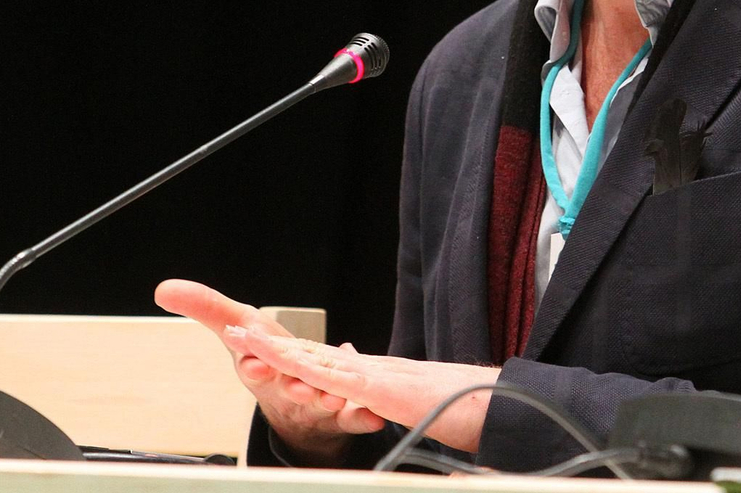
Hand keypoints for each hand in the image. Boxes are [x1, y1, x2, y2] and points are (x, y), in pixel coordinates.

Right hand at [154, 279, 384, 459]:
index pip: (254, 366)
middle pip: (288, 387)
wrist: (295, 407)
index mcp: (264, 369)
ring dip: (326, 401)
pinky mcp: (341, 415)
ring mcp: (315, 403)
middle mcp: (288, 388)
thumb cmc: (268, 362)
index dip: (253, 365)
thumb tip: (163, 288)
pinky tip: (372, 419)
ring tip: (334, 399)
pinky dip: (361, 419)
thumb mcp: (240, 329)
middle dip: (291, 386)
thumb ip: (207, 307)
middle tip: (296, 385)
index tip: (254, 363)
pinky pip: (353, 419)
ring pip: (320, 404)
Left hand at [226, 323, 495, 452]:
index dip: (297, 354)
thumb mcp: (425, 410)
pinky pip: (337, 378)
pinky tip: (281, 362)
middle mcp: (378, 371)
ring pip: (318, 361)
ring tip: (239, 335)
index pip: (332, 364)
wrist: (504, 406)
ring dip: (278, 349)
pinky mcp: (384, 389)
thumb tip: (382, 400)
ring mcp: (380, 377)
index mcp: (384, 379)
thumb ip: (402, 403)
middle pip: (317, 355)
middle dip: (275, 345)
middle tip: (236, 330)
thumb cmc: (473, 411)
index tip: (264, 343)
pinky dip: (306, 368)